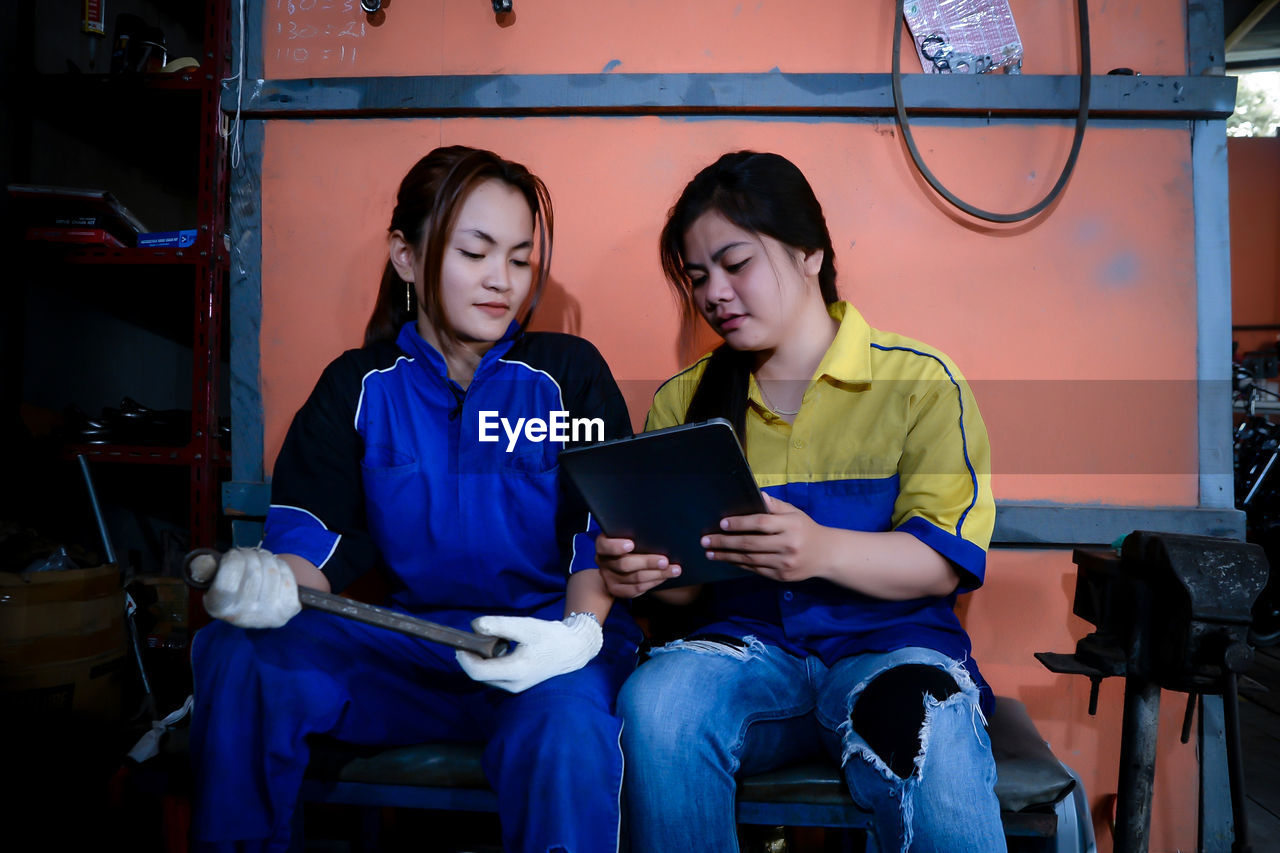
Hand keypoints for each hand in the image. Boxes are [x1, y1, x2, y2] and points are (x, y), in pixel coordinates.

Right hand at [202, 547, 301, 628]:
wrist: (259, 613)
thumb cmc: (234, 591)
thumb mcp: (215, 584)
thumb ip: (210, 570)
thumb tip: (205, 560)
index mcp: (220, 607)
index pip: (230, 570)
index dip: (234, 556)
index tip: (233, 554)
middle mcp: (244, 615)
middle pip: (254, 568)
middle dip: (251, 553)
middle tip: (248, 552)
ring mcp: (268, 614)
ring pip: (272, 569)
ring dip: (266, 556)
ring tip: (261, 557)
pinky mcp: (287, 609)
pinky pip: (287, 575)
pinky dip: (281, 565)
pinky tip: (274, 567)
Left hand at [456, 612, 602, 692]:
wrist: (571, 650)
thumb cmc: (550, 636)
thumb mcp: (525, 626)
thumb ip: (500, 625)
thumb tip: (475, 625)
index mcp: (516, 671)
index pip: (478, 672)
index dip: (464, 658)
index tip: (462, 642)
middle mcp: (513, 684)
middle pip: (479, 675)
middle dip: (471, 657)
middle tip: (475, 636)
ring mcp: (514, 687)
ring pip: (485, 676)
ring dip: (481, 659)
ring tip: (491, 640)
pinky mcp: (516, 684)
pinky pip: (494, 675)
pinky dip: (489, 662)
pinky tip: (499, 647)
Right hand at [595, 534, 681, 597]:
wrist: (617, 565)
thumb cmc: (629, 542)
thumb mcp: (627, 534)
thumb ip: (635, 533)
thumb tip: (657, 531)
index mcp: (603, 544)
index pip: (605, 545)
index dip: (617, 546)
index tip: (631, 544)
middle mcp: (603, 561)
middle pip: (624, 564)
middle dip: (648, 562)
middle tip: (665, 561)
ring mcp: (609, 577)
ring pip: (634, 579)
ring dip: (657, 574)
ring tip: (673, 569)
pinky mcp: (616, 589)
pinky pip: (636, 589)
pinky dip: (652, 583)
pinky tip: (664, 577)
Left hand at [700, 493, 833, 582]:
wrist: (826, 555)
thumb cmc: (805, 529)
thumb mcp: (794, 513)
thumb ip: (775, 505)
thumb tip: (758, 495)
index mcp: (791, 525)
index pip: (761, 523)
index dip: (740, 523)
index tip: (722, 524)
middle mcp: (788, 545)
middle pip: (751, 544)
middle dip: (725, 542)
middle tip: (706, 540)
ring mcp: (784, 563)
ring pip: (750, 560)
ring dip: (727, 556)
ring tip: (710, 552)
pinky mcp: (781, 576)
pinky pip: (755, 570)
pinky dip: (739, 564)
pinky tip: (727, 559)